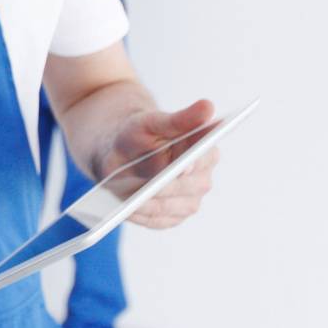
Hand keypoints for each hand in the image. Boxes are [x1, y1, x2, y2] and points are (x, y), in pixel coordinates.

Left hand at [96, 99, 219, 228]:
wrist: (119, 151)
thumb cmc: (137, 133)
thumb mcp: (152, 121)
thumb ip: (180, 118)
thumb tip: (208, 106)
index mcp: (204, 151)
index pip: (203, 159)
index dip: (192, 164)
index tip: (183, 168)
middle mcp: (202, 178)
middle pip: (187, 188)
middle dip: (166, 188)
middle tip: (145, 191)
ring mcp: (189, 200)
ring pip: (172, 208)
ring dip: (151, 205)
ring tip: (129, 203)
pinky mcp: (173, 216)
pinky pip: (159, 221)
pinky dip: (142, 216)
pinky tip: (127, 211)